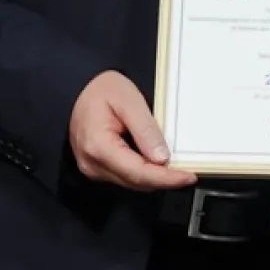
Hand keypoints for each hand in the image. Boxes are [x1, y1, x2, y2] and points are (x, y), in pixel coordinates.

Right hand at [68, 71, 196, 190]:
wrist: (80, 87)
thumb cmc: (102, 89)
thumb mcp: (130, 102)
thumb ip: (146, 131)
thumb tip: (162, 158)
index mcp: (98, 147)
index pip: (138, 173)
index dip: (166, 178)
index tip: (187, 177)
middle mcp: (92, 163)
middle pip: (135, 181)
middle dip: (164, 180)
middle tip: (188, 174)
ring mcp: (93, 167)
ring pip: (131, 182)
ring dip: (155, 178)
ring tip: (177, 169)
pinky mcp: (97, 166)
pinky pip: (125, 175)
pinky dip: (144, 173)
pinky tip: (158, 164)